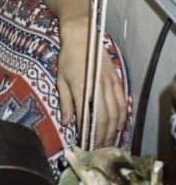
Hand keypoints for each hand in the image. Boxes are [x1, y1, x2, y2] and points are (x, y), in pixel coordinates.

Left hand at [57, 18, 127, 146]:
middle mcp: (98, 88)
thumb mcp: (61, 80)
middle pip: (104, 119)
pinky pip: (122, 103)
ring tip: (109, 141)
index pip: (88, 118)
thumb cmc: (68, 58)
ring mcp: (110, 84)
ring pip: (116, 113)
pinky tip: (118, 125)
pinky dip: (122, 117)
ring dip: (113, 130)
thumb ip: (66, 103)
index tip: (86, 145)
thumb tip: (67, 123)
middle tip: (99, 148)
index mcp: (82, 89)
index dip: (88, 134)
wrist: (82, 36)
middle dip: (102, 137)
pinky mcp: (117, 80)